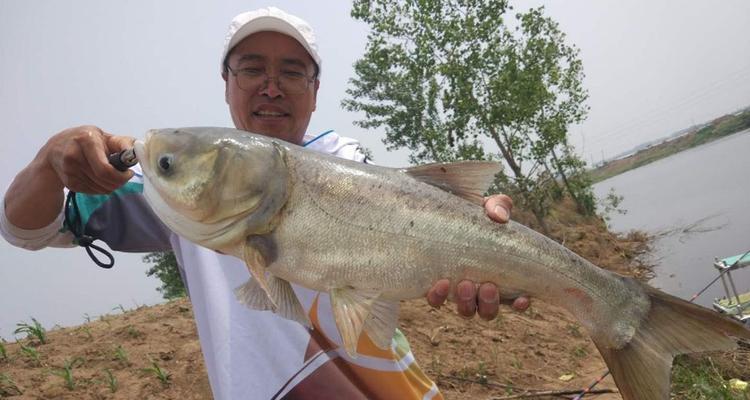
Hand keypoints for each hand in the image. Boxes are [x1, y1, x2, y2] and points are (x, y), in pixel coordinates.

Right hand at [42, 125, 134, 193]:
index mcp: (87, 140)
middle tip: (125, 176)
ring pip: (100, 188)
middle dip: (120, 181)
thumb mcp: (103, 136)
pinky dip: (102, 188)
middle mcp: (75, 155)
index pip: (105, 169)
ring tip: (113, 176)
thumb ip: (122, 143)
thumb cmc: (85, 140)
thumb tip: (139, 150)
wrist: (55, 149)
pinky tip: (100, 179)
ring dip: (112, 186)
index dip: (121, 175)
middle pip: (104, 180)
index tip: (129, 172)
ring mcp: (70, 170)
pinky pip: (93, 191)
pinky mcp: (69, 182)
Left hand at [426, 194, 530, 319]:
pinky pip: (436, 301)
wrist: (441, 215)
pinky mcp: (435, 287)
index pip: (516, 299)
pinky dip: (438, 297)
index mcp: (499, 275)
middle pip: (488, 311)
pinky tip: (440, 284)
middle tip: (486, 286)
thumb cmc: (472, 215)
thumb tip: (500, 217)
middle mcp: (480, 290)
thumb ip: (499, 206)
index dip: (520, 304)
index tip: (522, 299)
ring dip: (467, 303)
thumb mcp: (488, 207)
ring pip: (467, 311)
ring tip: (463, 284)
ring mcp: (457, 291)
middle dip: (489, 303)